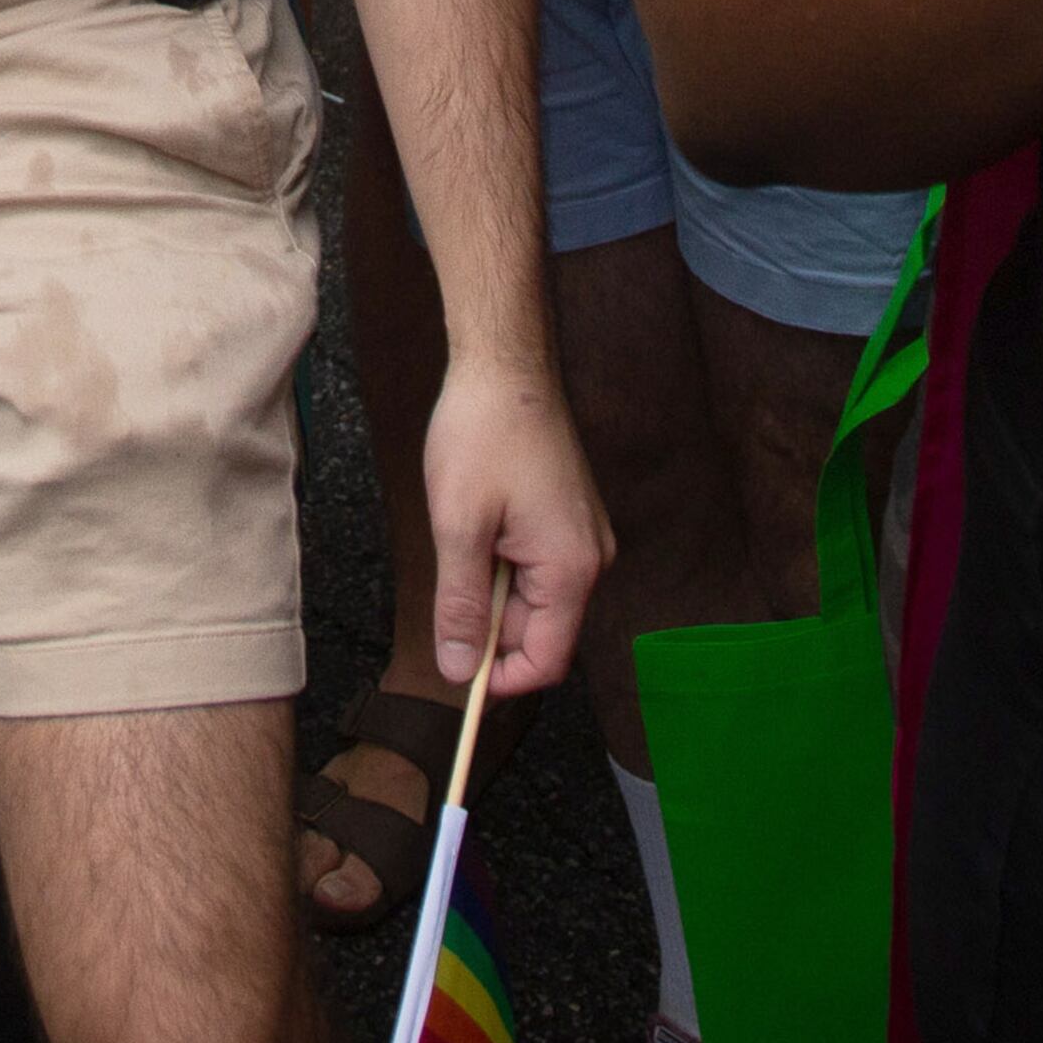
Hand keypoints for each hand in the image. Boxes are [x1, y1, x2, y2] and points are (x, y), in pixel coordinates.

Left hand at [419, 360, 608, 698]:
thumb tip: (459, 672)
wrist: (505, 364)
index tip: (456, 664)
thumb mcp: (458, 526)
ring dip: (495, 589)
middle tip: (451, 575)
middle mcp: (591, 559)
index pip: (546, 662)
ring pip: (535, 599)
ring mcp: (584, 537)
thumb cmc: (482, 434)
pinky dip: (504, 562)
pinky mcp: (570, 518)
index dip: (499, 678)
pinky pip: (538, 567)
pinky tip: (483, 521)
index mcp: (571, 569)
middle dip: (491, 624)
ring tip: (467, 535)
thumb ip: (462, 606)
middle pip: (541, 633)